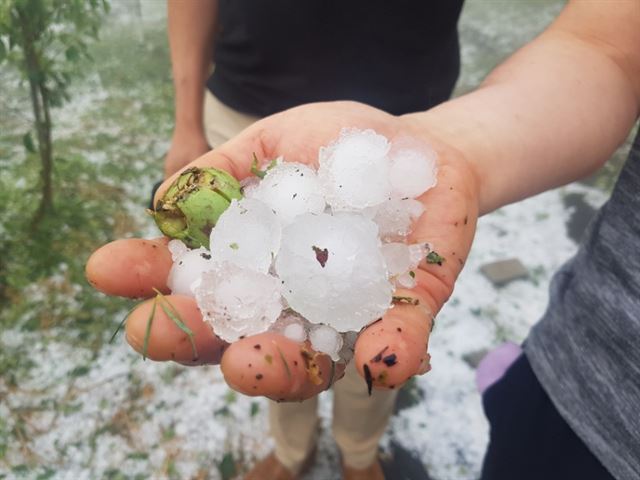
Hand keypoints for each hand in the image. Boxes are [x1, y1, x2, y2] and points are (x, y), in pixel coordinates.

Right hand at [86, 101, 479, 399]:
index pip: (193, 277)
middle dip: (192, 335)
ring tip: (244, 363)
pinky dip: (386, 352)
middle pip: (236, 330)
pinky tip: (375, 355)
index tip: (108, 269)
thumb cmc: (342, 145)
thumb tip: (165, 203)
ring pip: (307, 358)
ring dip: (276, 368)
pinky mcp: (403, 313)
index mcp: (253, 260)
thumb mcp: (277, 141)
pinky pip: (395, 342)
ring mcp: (345, 313)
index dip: (148, 278)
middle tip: (152, 333)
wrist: (422, 152)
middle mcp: (289, 297)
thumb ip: (225, 171)